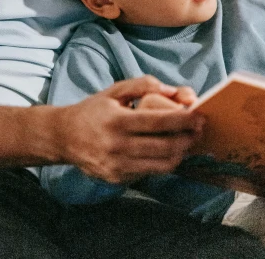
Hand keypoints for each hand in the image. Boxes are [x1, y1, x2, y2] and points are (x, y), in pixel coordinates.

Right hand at [56, 76, 203, 184]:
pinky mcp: (118, 179)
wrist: (64, 137)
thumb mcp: (114, 91)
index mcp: (117, 121)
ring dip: (181, 153)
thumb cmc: (93, 110)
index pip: (158, 122)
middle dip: (188, 138)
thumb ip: (142, 85)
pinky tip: (168, 151)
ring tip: (188, 141)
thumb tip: (172, 90)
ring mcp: (118, 166)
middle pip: (164, 146)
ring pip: (161, 164)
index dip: (182, 120)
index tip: (199, 115)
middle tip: (200, 128)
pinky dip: (163, 162)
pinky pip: (149, 172)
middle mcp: (118, 146)